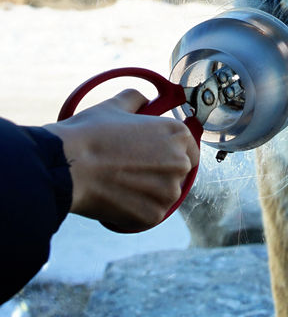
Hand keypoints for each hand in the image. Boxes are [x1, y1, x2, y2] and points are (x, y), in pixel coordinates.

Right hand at [46, 89, 199, 232]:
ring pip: (164, 195)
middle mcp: (180, 162)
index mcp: (177, 133)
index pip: (188, 148)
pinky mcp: (154, 215)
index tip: (154, 156)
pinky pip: (149, 215)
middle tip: (131, 170)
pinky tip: (116, 200)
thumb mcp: (116, 106)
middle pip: (177, 173)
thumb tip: (142, 100)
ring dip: (147, 193)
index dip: (170, 152)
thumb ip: (136, 100)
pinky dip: (135, 211)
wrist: (69, 166)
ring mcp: (169, 192)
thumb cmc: (91, 134)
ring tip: (120, 185)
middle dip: (158, 173)